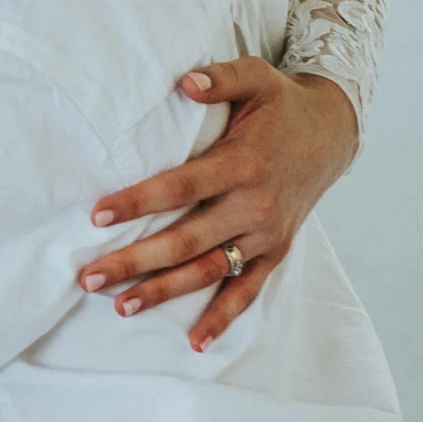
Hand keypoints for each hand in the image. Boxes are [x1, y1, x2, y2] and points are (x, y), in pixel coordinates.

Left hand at [82, 62, 358, 349]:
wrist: (334, 132)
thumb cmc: (282, 104)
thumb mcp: (257, 77)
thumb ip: (220, 78)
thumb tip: (184, 82)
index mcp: (242, 164)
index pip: (181, 187)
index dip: (139, 202)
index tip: (96, 215)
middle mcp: (255, 205)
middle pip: (186, 240)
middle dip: (135, 261)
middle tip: (89, 277)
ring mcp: (266, 234)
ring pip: (209, 271)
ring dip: (164, 292)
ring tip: (119, 307)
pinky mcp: (276, 251)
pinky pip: (248, 291)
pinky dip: (223, 318)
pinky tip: (194, 344)